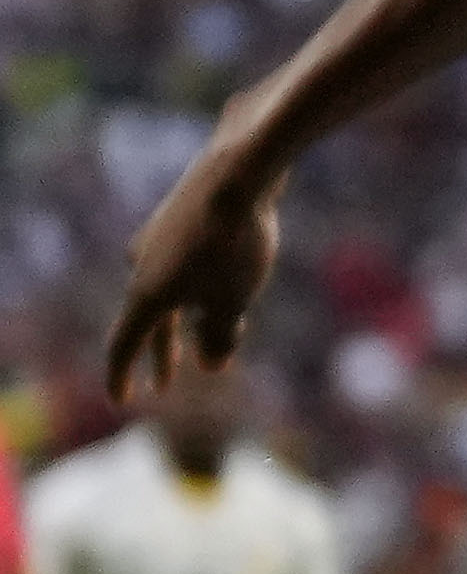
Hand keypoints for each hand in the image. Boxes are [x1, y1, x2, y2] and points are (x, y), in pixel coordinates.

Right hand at [109, 143, 277, 399]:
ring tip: (205, 344)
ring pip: (168, 293)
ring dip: (185, 322)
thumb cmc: (235, 245)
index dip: (121, 375)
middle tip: (164, 385)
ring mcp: (156, 241)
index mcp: (146, 294)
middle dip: (160, 355)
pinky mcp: (178, 220)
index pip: (124, 344)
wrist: (239, 173)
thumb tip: (210, 364)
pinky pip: (183, 266)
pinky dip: (195, 290)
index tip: (122, 399)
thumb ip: (219, 336)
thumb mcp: (232, 301)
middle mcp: (141, 267)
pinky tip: (216, 290)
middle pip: (147, 321)